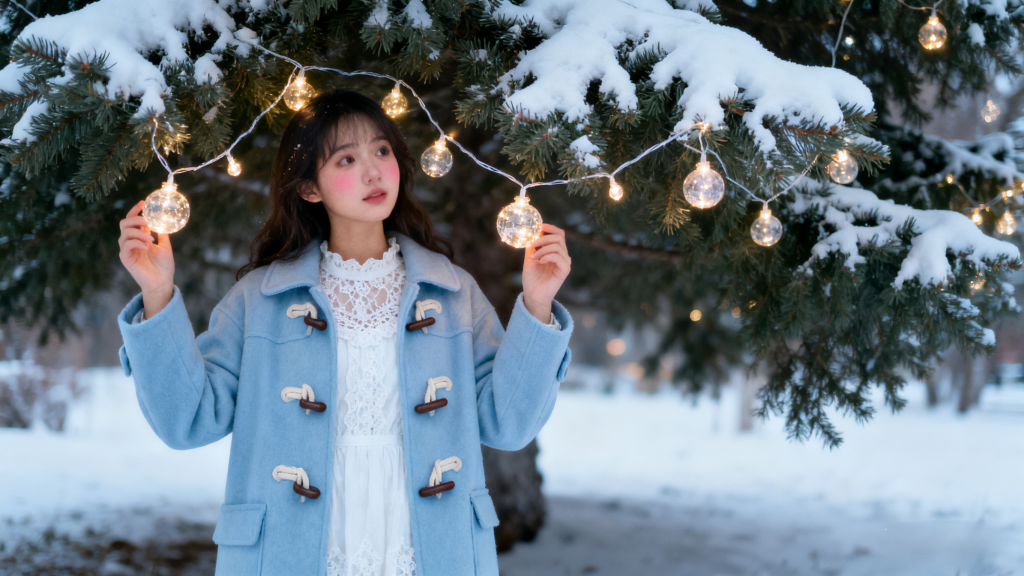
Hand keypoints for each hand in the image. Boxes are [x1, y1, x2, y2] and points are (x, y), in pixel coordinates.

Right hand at [118, 200, 174, 316]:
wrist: (162, 282)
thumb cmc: (164, 266)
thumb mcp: (165, 246)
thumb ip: (162, 233)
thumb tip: (164, 220)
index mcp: (140, 236)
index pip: (132, 220)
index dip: (135, 210)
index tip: (143, 202)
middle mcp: (131, 241)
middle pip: (124, 223)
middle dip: (134, 219)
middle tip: (147, 221)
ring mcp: (127, 250)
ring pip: (125, 233)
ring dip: (138, 233)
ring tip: (151, 239)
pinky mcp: (125, 258)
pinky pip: (126, 245)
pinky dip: (137, 242)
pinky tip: (147, 245)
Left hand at [522, 224, 570, 322]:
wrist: (533, 295)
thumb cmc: (532, 278)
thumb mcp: (530, 257)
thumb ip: (533, 245)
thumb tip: (532, 232)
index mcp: (556, 251)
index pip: (559, 234)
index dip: (550, 227)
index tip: (538, 226)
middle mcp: (563, 255)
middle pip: (558, 237)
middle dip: (543, 238)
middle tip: (532, 245)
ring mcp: (565, 263)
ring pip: (558, 246)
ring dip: (542, 249)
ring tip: (533, 257)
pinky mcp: (564, 270)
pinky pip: (558, 256)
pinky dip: (546, 256)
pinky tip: (538, 261)